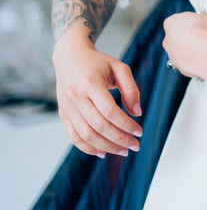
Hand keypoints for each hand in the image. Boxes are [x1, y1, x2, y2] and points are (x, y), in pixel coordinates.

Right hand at [53, 35, 142, 156]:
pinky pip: (74, 137)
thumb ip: (131, 88)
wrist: (70, 57)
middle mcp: (76, 96)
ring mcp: (67, 107)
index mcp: (91, 82)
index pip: (110, 111)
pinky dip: (88, 148)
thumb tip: (137, 113)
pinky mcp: (63, 114)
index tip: (139, 131)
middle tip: (134, 145)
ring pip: (87, 135)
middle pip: (99, 126)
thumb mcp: (119, 67)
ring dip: (107, 147)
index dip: (126, 124)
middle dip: (119, 139)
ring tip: (123, 150)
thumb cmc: (98, 62)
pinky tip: (103, 152)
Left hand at [163, 11, 206, 77]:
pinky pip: (186, 63)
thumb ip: (201, 18)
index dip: (190, 23)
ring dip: (189, 51)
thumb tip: (204, 19)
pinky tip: (202, 59)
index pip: (178, 21)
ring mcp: (171, 54)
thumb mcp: (205, 17)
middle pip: (176, 37)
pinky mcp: (178, 66)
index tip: (199, 25)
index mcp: (170, 23)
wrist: (201, 50)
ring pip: (180, 52)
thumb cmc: (201, 30)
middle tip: (201, 38)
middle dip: (187, 38)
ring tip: (203, 50)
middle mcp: (167, 39)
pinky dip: (192, 61)